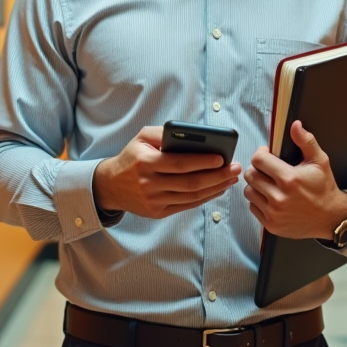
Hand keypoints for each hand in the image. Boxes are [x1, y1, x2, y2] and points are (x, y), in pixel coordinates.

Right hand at [93, 126, 241, 218]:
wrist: (111, 185)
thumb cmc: (132, 156)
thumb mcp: (142, 137)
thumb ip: (165, 133)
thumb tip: (194, 136)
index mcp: (146, 162)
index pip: (179, 164)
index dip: (202, 162)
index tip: (223, 158)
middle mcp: (149, 184)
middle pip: (190, 183)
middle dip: (217, 176)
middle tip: (235, 169)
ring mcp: (154, 201)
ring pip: (191, 197)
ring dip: (215, 188)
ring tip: (231, 178)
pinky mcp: (158, 213)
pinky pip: (186, 206)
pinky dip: (205, 198)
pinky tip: (217, 189)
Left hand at [243, 120, 346, 238]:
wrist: (331, 217)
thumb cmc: (324, 188)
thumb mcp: (320, 161)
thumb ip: (306, 141)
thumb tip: (295, 125)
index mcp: (290, 179)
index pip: (258, 160)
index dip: (261, 154)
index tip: (267, 154)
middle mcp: (279, 197)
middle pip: (250, 175)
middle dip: (257, 169)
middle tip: (268, 169)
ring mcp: (274, 213)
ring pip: (249, 192)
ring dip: (256, 185)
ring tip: (269, 184)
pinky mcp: (271, 225)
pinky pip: (253, 207)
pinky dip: (259, 201)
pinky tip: (271, 198)